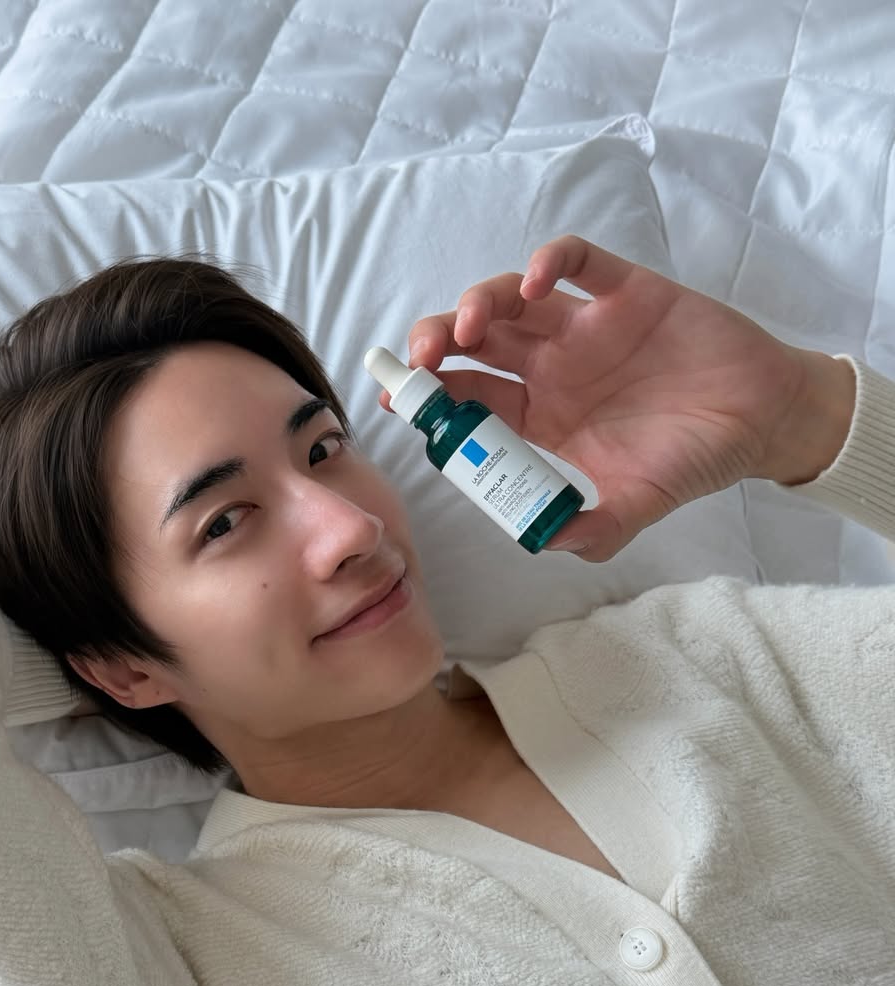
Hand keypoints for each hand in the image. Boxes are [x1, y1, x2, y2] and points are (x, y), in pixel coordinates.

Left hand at [388, 236, 855, 560]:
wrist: (763, 420)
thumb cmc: (693, 460)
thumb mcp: (637, 508)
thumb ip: (591, 529)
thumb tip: (542, 543)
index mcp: (541, 416)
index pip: (470, 399)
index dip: (432, 397)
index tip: (403, 402)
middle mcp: (553, 367)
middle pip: (475, 343)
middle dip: (438, 344)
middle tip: (422, 360)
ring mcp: (585, 326)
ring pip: (512, 300)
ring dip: (479, 303)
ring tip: (468, 326)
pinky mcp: (625, 291)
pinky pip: (579, 262)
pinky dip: (550, 261)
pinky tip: (535, 283)